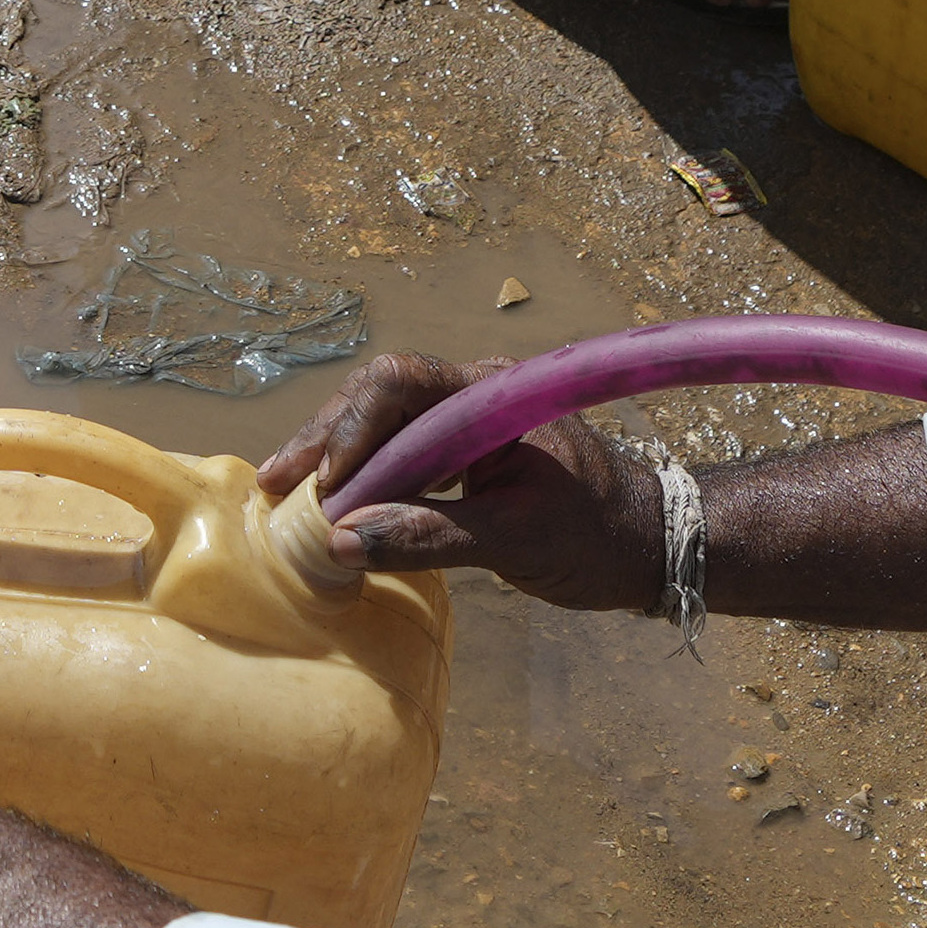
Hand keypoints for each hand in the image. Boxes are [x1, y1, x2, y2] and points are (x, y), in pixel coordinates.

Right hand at [253, 352, 662, 609]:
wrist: (650, 544)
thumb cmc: (598, 538)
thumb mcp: (515, 543)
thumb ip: (430, 538)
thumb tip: (341, 541)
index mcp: (491, 397)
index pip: (400, 383)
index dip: (353, 431)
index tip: (328, 489)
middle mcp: (472, 395)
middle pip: (377, 396)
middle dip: (325, 439)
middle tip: (276, 484)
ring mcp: (465, 423)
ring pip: (381, 422)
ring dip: (334, 456)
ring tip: (283, 490)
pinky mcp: (461, 454)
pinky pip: (398, 451)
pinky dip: (360, 475)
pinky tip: (328, 502)